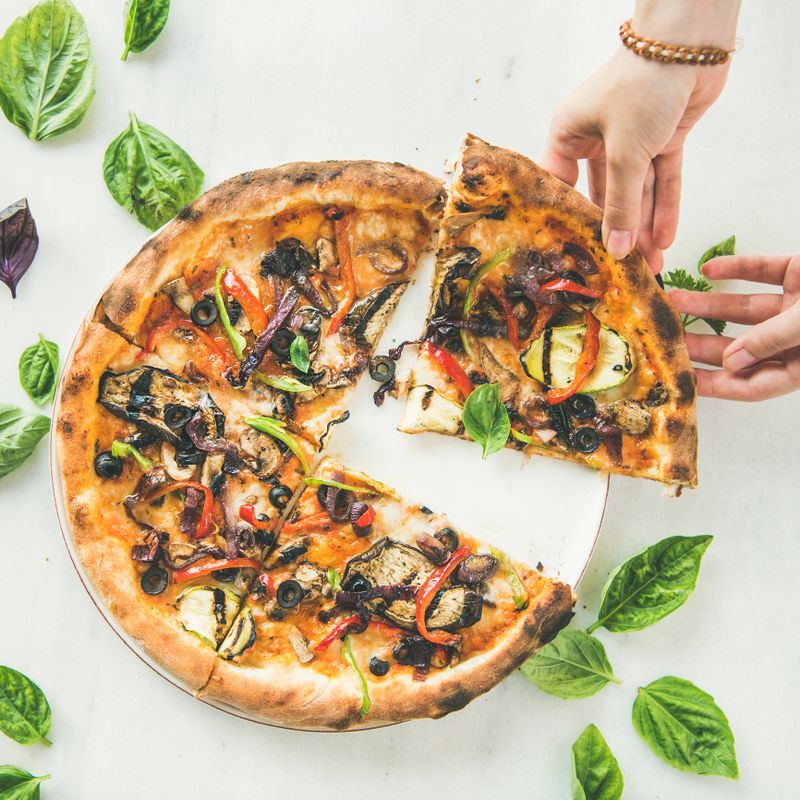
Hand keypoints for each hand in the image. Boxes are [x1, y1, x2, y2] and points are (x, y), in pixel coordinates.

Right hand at [542, 48, 728, 271]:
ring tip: (649, 266)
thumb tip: (617, 250)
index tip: (569, 254)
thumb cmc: (640, 87)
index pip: (560, 186)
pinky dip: (664, 207)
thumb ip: (621, 206)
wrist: (689, 44)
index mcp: (569, 134)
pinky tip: (664, 238)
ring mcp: (631, 139)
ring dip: (644, 226)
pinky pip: (660, 180)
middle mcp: (596, 138)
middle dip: (616, 232)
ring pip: (635, 192)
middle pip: (603, 196)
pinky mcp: (662, 139)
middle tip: (617, 269)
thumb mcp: (624, 154)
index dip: (565, 220)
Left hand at [669, 255, 799, 400]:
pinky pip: (762, 271)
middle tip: (664, 338)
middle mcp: (793, 340)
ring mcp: (795, 307)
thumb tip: (730, 361)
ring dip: (708, 304)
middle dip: (698, 343)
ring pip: (742, 308)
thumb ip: (770, 340)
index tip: (679, 379)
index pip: (748, 384)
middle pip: (736, 347)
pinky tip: (708, 269)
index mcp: (799, 366)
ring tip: (674, 300)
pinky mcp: (799, 274)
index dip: (712, 384)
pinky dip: (736, 268)